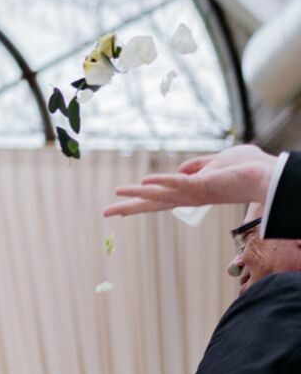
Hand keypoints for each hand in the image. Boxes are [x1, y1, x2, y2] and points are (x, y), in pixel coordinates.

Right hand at [103, 143, 278, 216]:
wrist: (268, 175)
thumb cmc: (248, 168)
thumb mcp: (217, 161)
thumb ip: (198, 165)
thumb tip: (180, 169)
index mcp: (191, 192)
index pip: (160, 198)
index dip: (139, 201)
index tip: (119, 208)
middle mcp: (189, 197)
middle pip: (153, 204)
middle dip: (129, 208)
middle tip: (105, 212)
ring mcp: (195, 193)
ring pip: (160, 196)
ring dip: (137, 196)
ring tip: (115, 196)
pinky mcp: (202, 186)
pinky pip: (178, 184)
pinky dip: (161, 184)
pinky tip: (144, 183)